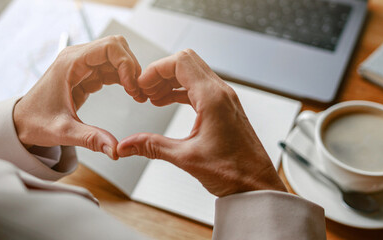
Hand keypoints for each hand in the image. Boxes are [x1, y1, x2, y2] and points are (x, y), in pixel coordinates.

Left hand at [14, 36, 144, 159]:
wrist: (20, 123)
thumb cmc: (35, 122)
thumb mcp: (63, 132)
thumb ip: (91, 139)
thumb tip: (116, 150)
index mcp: (70, 63)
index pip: (109, 47)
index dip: (127, 63)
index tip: (133, 87)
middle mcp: (76, 58)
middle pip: (115, 47)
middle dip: (131, 67)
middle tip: (139, 92)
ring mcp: (81, 65)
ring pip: (115, 57)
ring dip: (130, 73)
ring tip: (138, 95)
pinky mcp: (84, 75)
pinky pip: (110, 69)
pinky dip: (123, 78)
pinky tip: (130, 94)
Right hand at [116, 49, 285, 196]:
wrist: (256, 186)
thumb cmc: (233, 172)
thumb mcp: (185, 158)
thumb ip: (152, 147)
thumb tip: (125, 146)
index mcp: (213, 99)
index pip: (180, 63)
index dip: (156, 70)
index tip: (142, 85)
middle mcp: (221, 93)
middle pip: (186, 62)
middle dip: (161, 72)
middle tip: (145, 90)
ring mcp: (225, 99)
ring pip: (193, 73)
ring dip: (170, 81)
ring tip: (152, 98)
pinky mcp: (225, 108)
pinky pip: (200, 87)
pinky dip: (181, 90)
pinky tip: (167, 102)